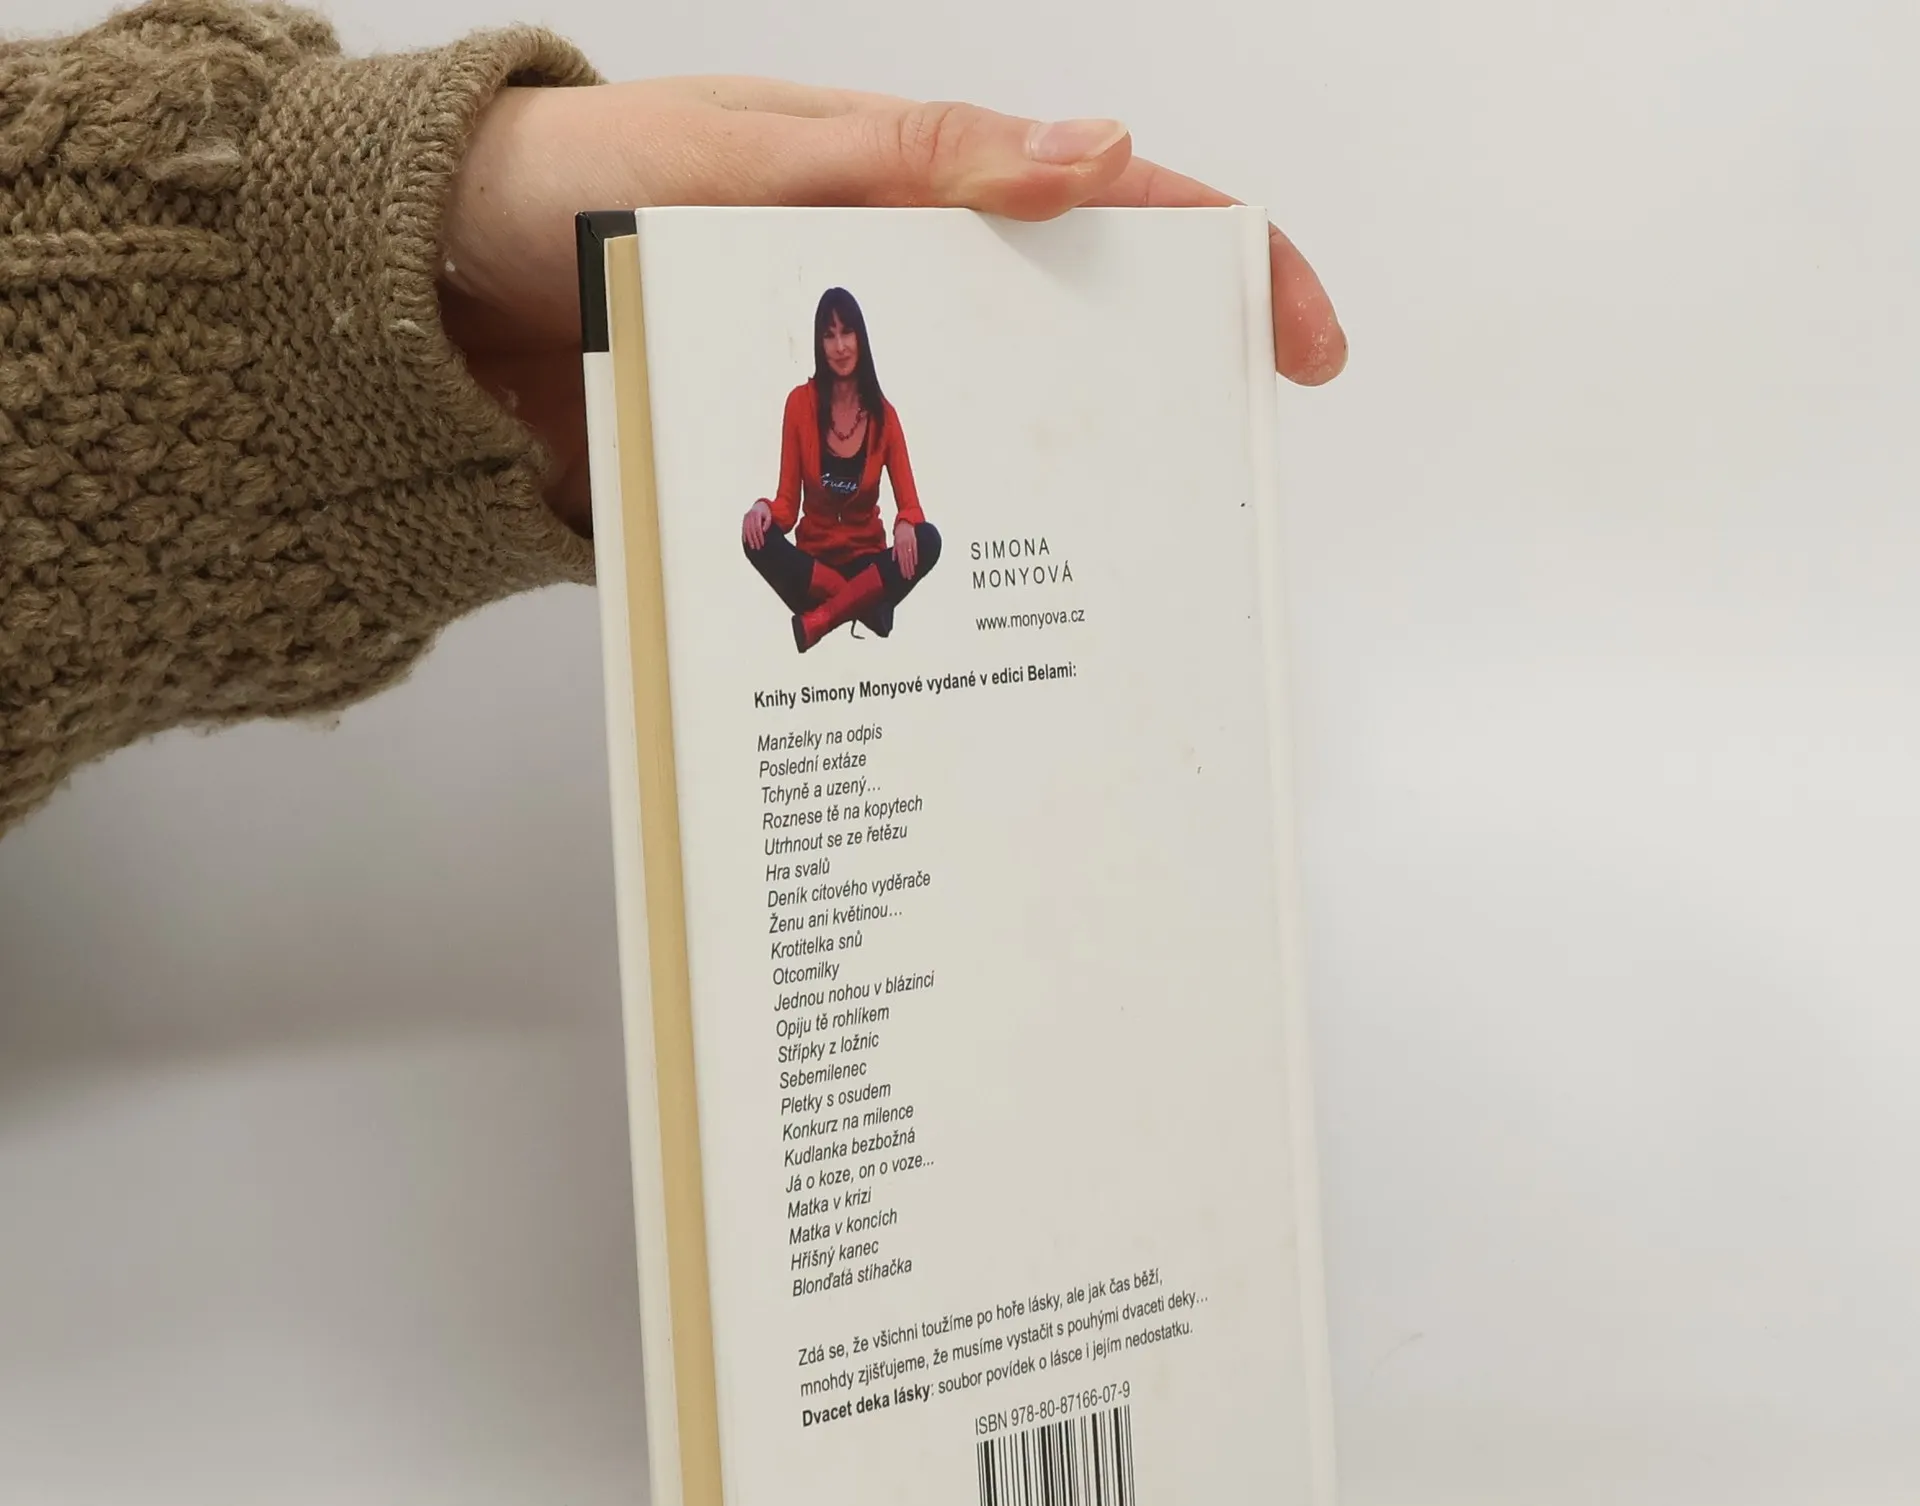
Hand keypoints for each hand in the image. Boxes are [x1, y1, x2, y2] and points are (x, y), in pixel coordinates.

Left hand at [442, 79, 1347, 536]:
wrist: (409, 301)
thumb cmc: (560, 187)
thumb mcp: (739, 155)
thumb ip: (906, 161)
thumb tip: (1092, 153)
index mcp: (898, 192)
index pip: (1096, 208)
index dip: (1219, 262)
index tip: (1297, 343)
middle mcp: (885, 302)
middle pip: (1053, 355)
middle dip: (1140, 424)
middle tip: (1197, 507)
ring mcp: (831, 403)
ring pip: (966, 464)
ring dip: (1021, 527)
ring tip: (1083, 601)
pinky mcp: (772, 486)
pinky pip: (859, 540)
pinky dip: (902, 586)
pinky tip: (935, 636)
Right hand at [743, 499, 773, 548]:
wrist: (759, 505)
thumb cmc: (766, 513)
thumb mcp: (769, 516)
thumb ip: (767, 523)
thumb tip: (763, 531)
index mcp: (756, 514)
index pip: (758, 527)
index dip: (760, 536)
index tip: (762, 543)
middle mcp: (750, 515)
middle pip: (752, 530)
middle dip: (755, 540)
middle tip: (758, 548)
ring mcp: (746, 517)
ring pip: (747, 530)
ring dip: (750, 540)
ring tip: (752, 547)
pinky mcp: (744, 520)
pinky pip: (743, 529)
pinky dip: (744, 536)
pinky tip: (746, 542)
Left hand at [894, 518, 918, 581]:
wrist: (904, 522)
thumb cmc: (899, 532)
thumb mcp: (895, 541)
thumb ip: (895, 551)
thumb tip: (894, 560)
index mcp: (898, 547)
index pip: (900, 561)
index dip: (902, 569)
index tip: (904, 575)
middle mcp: (903, 546)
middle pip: (905, 561)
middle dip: (907, 570)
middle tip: (908, 577)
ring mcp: (909, 544)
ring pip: (910, 557)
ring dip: (911, 566)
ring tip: (912, 573)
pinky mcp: (914, 541)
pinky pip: (915, 551)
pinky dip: (915, 557)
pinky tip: (916, 564)